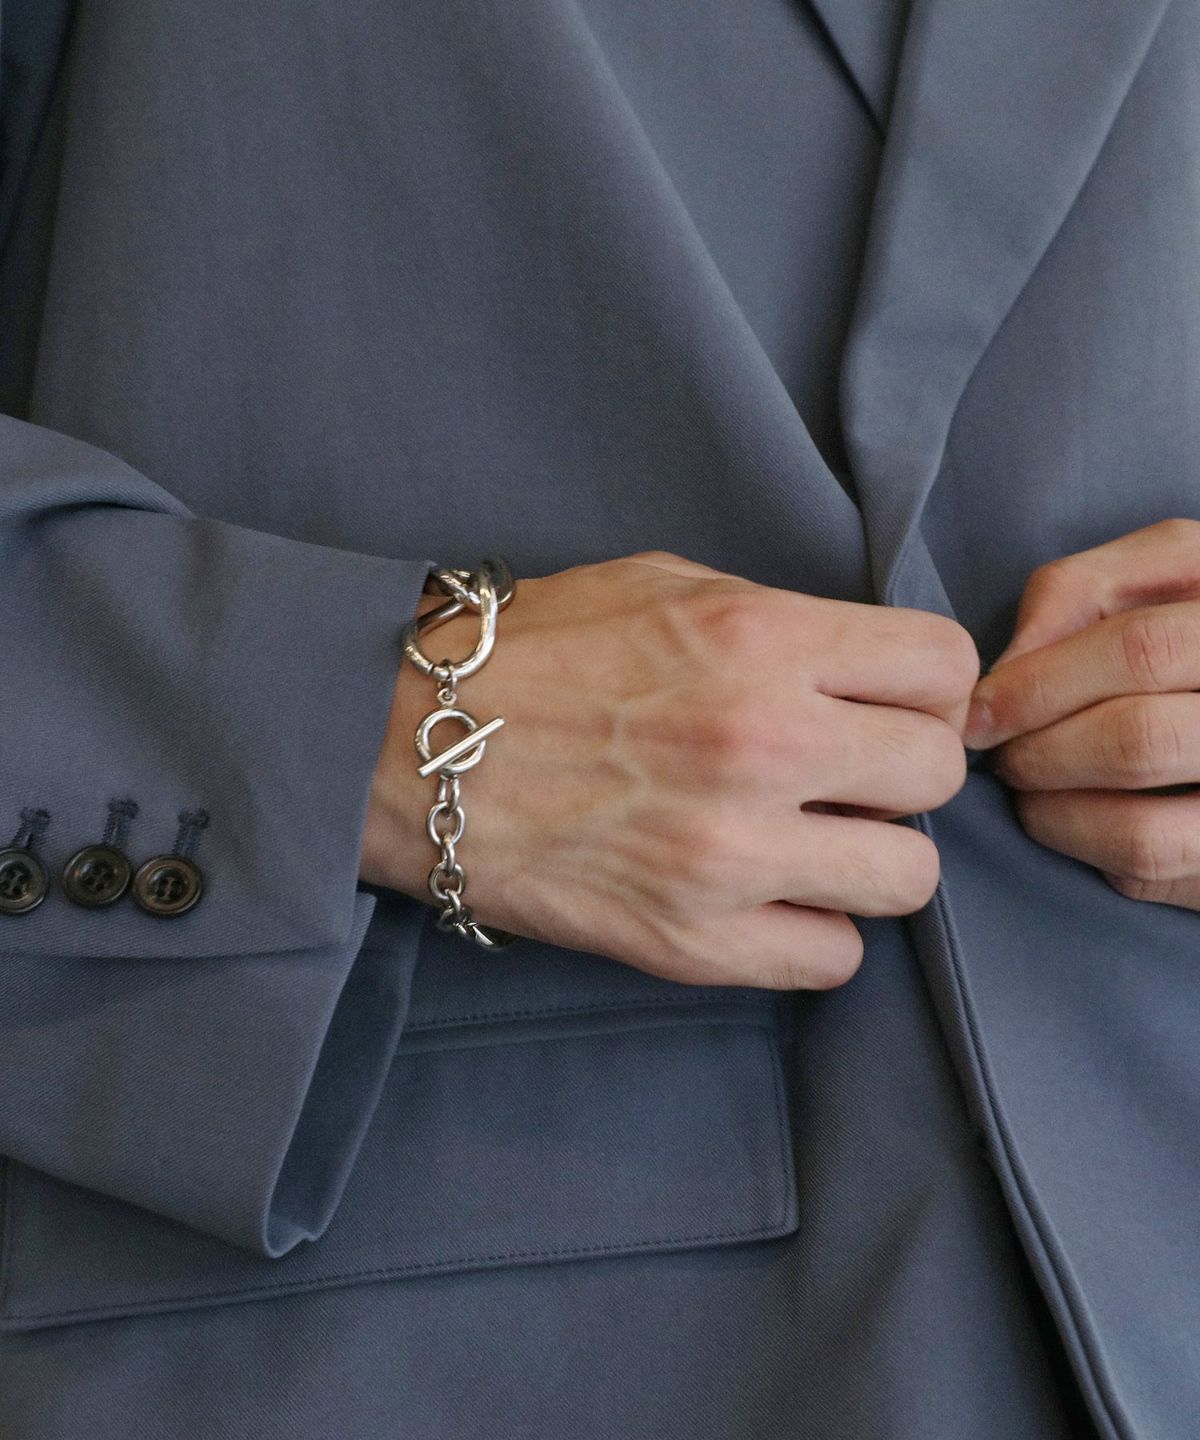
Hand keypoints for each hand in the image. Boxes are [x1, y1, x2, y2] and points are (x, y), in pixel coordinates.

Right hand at [362, 552, 977, 988]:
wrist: (409, 750)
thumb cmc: (531, 656)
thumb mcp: (663, 584)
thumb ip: (781, 620)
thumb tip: (864, 670)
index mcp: (761, 640)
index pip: (944, 666)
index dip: (928, 687)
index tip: (892, 704)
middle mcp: (764, 746)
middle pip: (940, 773)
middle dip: (903, 772)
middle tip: (847, 775)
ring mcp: (732, 856)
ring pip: (911, 879)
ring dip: (873, 860)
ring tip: (814, 844)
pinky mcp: (693, 942)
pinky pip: (834, 960)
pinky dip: (814, 933)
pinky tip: (769, 900)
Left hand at [965, 519, 1199, 908]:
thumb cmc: (1189, 622)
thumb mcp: (1161, 572)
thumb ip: (1083, 591)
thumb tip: (1009, 666)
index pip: (1142, 651)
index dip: (1039, 684)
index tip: (979, 708)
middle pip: (1136, 741)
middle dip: (1038, 752)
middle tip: (1001, 754)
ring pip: (1142, 832)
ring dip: (1051, 811)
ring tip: (1026, 786)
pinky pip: (1153, 872)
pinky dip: (1086, 847)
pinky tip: (1067, 816)